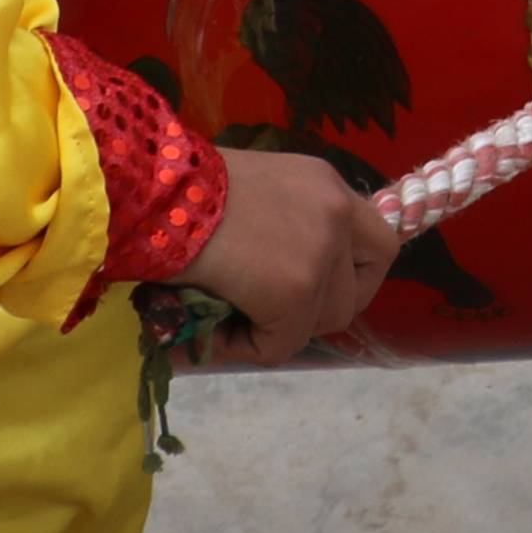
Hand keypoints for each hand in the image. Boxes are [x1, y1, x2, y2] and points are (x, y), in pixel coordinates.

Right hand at [179, 147, 398, 353]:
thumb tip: (283, 273)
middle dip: (318, 310)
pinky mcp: (296, 292)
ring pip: (322, 322)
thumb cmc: (183, 189)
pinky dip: (246, 347)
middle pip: (358, 290)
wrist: (153, 193)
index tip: (315, 288)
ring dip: (280, 329)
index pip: (378, 244)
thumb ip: (286, 224)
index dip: (352, 277)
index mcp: (327, 185)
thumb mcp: (254, 192)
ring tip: (231, 316)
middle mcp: (337, 213)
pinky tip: (213, 329)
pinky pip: (281, 345)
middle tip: (271, 310)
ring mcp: (322, 254)